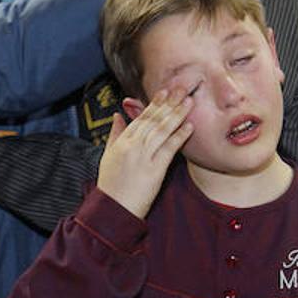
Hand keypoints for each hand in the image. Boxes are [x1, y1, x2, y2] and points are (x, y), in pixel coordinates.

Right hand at [97, 90, 192, 218]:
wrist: (112, 209)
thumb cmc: (111, 185)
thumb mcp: (108, 156)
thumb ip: (114, 134)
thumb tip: (117, 116)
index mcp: (122, 142)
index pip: (141, 118)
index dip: (155, 104)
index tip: (166, 91)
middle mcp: (132, 146)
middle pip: (154, 120)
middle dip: (169, 103)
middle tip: (182, 88)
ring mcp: (143, 158)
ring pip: (162, 131)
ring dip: (177, 115)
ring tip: (188, 102)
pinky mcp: (154, 171)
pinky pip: (168, 150)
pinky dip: (179, 137)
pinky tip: (189, 126)